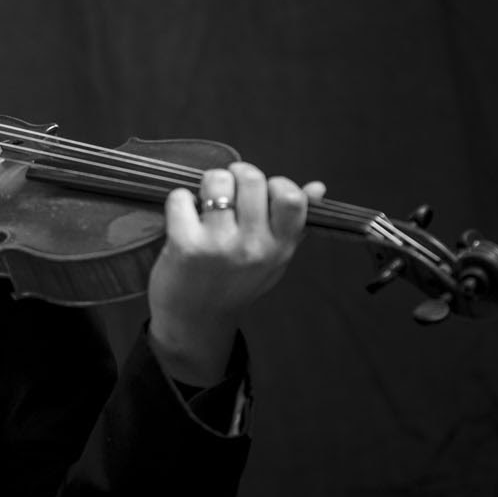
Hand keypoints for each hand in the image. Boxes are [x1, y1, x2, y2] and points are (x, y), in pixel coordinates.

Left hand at [147, 162, 325, 384]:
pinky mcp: (186, 246)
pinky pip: (181, 197)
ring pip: (217, 181)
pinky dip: (180, 200)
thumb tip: (318, 187)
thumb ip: (295, 223)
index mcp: (280, 247)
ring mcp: (220, 245)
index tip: (261, 193)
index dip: (275, 183)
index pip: (291, 197)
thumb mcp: (273, 258)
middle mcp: (254, 246)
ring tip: (206, 201)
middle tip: (228, 189)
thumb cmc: (235, 283)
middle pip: (251, 178)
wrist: (196, 322)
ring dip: (208, 184)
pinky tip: (184, 216)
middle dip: (237, 174)